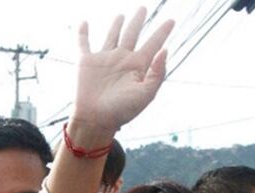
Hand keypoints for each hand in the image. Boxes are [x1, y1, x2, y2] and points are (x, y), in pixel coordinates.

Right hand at [72, 8, 174, 131]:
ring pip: (112, 36)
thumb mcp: (146, 94)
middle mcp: (122, 60)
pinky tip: (84, 23)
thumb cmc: (122, 111)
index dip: (162, 32)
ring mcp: (104, 59)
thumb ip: (157, 73)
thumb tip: (165, 50)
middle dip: (139, 21)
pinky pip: (83, 43)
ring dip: (116, 25)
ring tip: (122, 15)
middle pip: (133, 34)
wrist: (96, 120)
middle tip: (143, 7)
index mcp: (138, 66)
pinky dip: (82, 33)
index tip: (172, 20)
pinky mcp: (86, 61)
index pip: (153, 44)